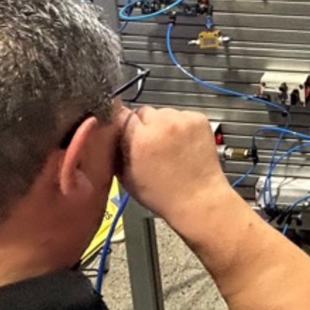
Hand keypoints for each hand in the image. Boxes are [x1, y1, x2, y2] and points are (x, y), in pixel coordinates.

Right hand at [116, 105, 230, 224]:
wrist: (197, 198)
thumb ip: (116, 150)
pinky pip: (182, 116)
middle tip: (149, 143)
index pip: (122, 114)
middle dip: (143, 125)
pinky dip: (180, 126)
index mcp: (140, 138)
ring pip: (163, 113)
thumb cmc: (162, 194)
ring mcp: (182, 120)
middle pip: (143, 112)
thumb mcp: (126, 176)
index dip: (122, 123)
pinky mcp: (198, 119)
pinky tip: (181, 144)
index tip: (124, 130)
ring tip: (168, 146)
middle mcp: (161, 124)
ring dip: (162, 125)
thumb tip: (111, 132)